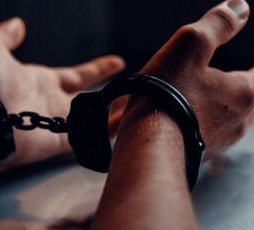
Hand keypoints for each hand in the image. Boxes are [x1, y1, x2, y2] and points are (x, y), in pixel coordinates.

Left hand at [0, 18, 124, 169]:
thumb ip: (6, 35)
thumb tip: (18, 24)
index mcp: (43, 82)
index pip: (79, 75)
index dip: (99, 69)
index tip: (117, 62)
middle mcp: (53, 103)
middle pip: (89, 100)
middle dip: (110, 96)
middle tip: (131, 92)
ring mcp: (56, 124)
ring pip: (92, 120)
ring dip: (113, 115)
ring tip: (136, 108)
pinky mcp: (57, 143)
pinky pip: (87, 138)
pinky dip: (105, 133)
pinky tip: (126, 127)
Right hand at [119, 0, 251, 156]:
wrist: (145, 141)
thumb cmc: (166, 94)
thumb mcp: (190, 45)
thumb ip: (218, 24)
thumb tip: (240, 6)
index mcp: (244, 92)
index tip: (248, 67)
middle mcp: (239, 119)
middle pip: (251, 97)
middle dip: (244, 85)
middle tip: (237, 77)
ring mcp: (221, 139)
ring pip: (232, 117)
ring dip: (224, 104)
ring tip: (210, 95)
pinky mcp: (201, 151)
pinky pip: (212, 132)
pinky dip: (207, 120)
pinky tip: (192, 116)